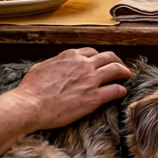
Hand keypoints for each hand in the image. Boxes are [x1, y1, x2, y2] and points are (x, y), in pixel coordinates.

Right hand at [12, 48, 131, 130]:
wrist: (30, 105)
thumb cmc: (31, 89)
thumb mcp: (41, 67)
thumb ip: (55, 63)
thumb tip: (58, 64)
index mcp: (71, 56)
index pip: (91, 52)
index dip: (98, 57)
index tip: (100, 62)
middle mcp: (83, 64)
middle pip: (108, 57)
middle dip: (116, 60)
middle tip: (120, 66)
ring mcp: (91, 80)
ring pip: (116, 69)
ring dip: (124, 71)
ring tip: (127, 75)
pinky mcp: (94, 97)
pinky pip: (115, 90)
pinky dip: (121, 90)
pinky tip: (122, 92)